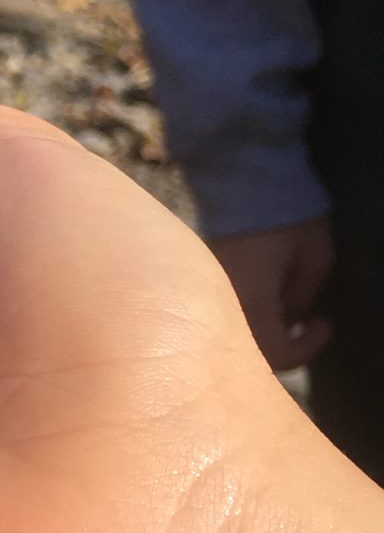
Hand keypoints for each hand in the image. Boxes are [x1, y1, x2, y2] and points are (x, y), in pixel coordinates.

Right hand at [210, 220, 334, 370]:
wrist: (245, 179)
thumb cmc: (287, 217)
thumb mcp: (316, 257)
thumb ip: (304, 296)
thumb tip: (293, 314)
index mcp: (253, 302)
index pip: (277, 353)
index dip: (307, 348)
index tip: (325, 323)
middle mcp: (225, 303)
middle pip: (250, 350)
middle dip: (283, 345)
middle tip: (305, 326)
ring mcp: (212, 289)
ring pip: (237, 331)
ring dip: (266, 329)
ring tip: (288, 308)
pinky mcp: (207, 276)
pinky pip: (228, 309)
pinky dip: (251, 313)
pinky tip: (267, 292)